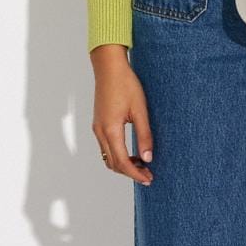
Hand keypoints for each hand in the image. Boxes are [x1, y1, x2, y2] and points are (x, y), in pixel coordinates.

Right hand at [90, 44, 153, 185]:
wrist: (109, 67)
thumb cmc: (126, 84)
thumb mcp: (140, 109)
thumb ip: (144, 135)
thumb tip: (148, 157)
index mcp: (110, 129)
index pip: (122, 162)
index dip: (135, 173)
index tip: (148, 178)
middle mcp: (100, 131)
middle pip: (112, 163)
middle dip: (129, 172)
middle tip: (148, 174)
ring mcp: (97, 127)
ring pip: (107, 156)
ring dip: (123, 164)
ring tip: (141, 163)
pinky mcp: (98, 123)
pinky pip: (106, 147)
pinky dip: (117, 154)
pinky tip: (131, 151)